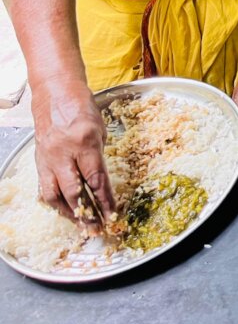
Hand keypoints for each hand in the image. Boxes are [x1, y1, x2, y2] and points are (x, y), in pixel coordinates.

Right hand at [30, 77, 115, 225]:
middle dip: (87, 213)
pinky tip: (65, 210)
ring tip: (81, 224)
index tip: (112, 213)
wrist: (55, 94)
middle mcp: (63, 153)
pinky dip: (55, 202)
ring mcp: (48, 159)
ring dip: (69, 213)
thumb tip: (101, 182)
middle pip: (74, 192)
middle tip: (96, 228)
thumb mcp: (100, 130)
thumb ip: (99, 156)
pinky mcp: (39, 161)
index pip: (96, 178)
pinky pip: (45, 188)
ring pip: (55, 195)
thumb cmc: (82, 108)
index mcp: (84, 142)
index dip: (105, 199)